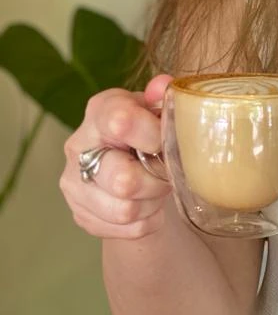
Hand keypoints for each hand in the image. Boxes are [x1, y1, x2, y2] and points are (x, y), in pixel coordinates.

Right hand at [60, 74, 173, 239]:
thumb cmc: (147, 130)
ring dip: (153, 201)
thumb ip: (163, 96)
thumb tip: (164, 85)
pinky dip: (147, 220)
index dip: (153, 136)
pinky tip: (148, 204)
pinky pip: (127, 228)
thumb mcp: (157, 108)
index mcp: (100, 111)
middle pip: (123, 179)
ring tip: (157, 188)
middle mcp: (79, 146)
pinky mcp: (81, 214)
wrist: (131, 165)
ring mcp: (75, 183)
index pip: (121, 122)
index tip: (164, 141)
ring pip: (126, 209)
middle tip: (166, 172)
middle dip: (157, 180)